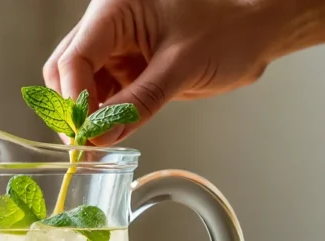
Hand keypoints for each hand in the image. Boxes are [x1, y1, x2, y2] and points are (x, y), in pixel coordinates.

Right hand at [44, 0, 288, 144]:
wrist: (258, 31)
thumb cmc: (230, 29)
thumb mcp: (181, 68)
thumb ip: (138, 103)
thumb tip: (100, 135)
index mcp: (115, 9)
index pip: (74, 57)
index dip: (74, 99)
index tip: (83, 133)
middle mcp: (109, 25)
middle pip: (66, 70)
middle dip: (72, 108)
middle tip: (85, 142)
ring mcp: (116, 46)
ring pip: (80, 85)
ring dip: (86, 115)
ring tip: (97, 144)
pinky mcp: (127, 66)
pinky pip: (102, 94)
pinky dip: (102, 116)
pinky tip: (108, 134)